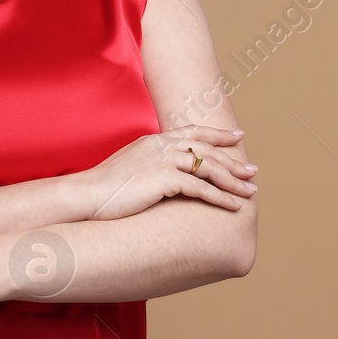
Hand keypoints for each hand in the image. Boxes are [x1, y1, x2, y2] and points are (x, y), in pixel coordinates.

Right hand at [73, 125, 256, 220]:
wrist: (84, 196)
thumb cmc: (101, 190)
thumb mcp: (128, 168)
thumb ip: (148, 165)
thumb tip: (162, 176)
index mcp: (154, 140)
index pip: (193, 132)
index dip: (217, 134)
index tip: (237, 137)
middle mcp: (162, 145)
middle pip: (207, 150)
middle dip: (233, 162)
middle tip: (253, 171)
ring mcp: (163, 160)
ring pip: (209, 168)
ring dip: (233, 181)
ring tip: (250, 192)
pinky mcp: (164, 178)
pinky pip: (201, 188)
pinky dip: (220, 197)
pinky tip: (233, 206)